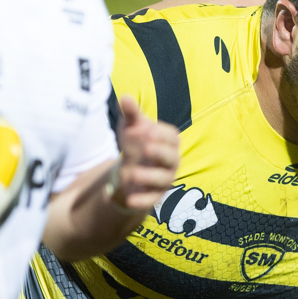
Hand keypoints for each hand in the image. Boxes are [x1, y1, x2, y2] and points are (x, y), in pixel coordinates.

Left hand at [110, 95, 178, 214]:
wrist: (129, 168)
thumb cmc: (135, 142)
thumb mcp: (131, 126)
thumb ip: (130, 113)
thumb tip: (125, 97)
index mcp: (169, 141)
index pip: (171, 136)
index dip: (157, 132)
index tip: (137, 128)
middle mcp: (171, 160)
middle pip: (172, 157)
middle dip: (160, 152)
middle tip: (146, 147)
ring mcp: (165, 178)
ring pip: (164, 179)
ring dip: (149, 176)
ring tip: (131, 173)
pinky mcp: (155, 194)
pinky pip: (153, 199)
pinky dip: (142, 200)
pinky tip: (129, 200)